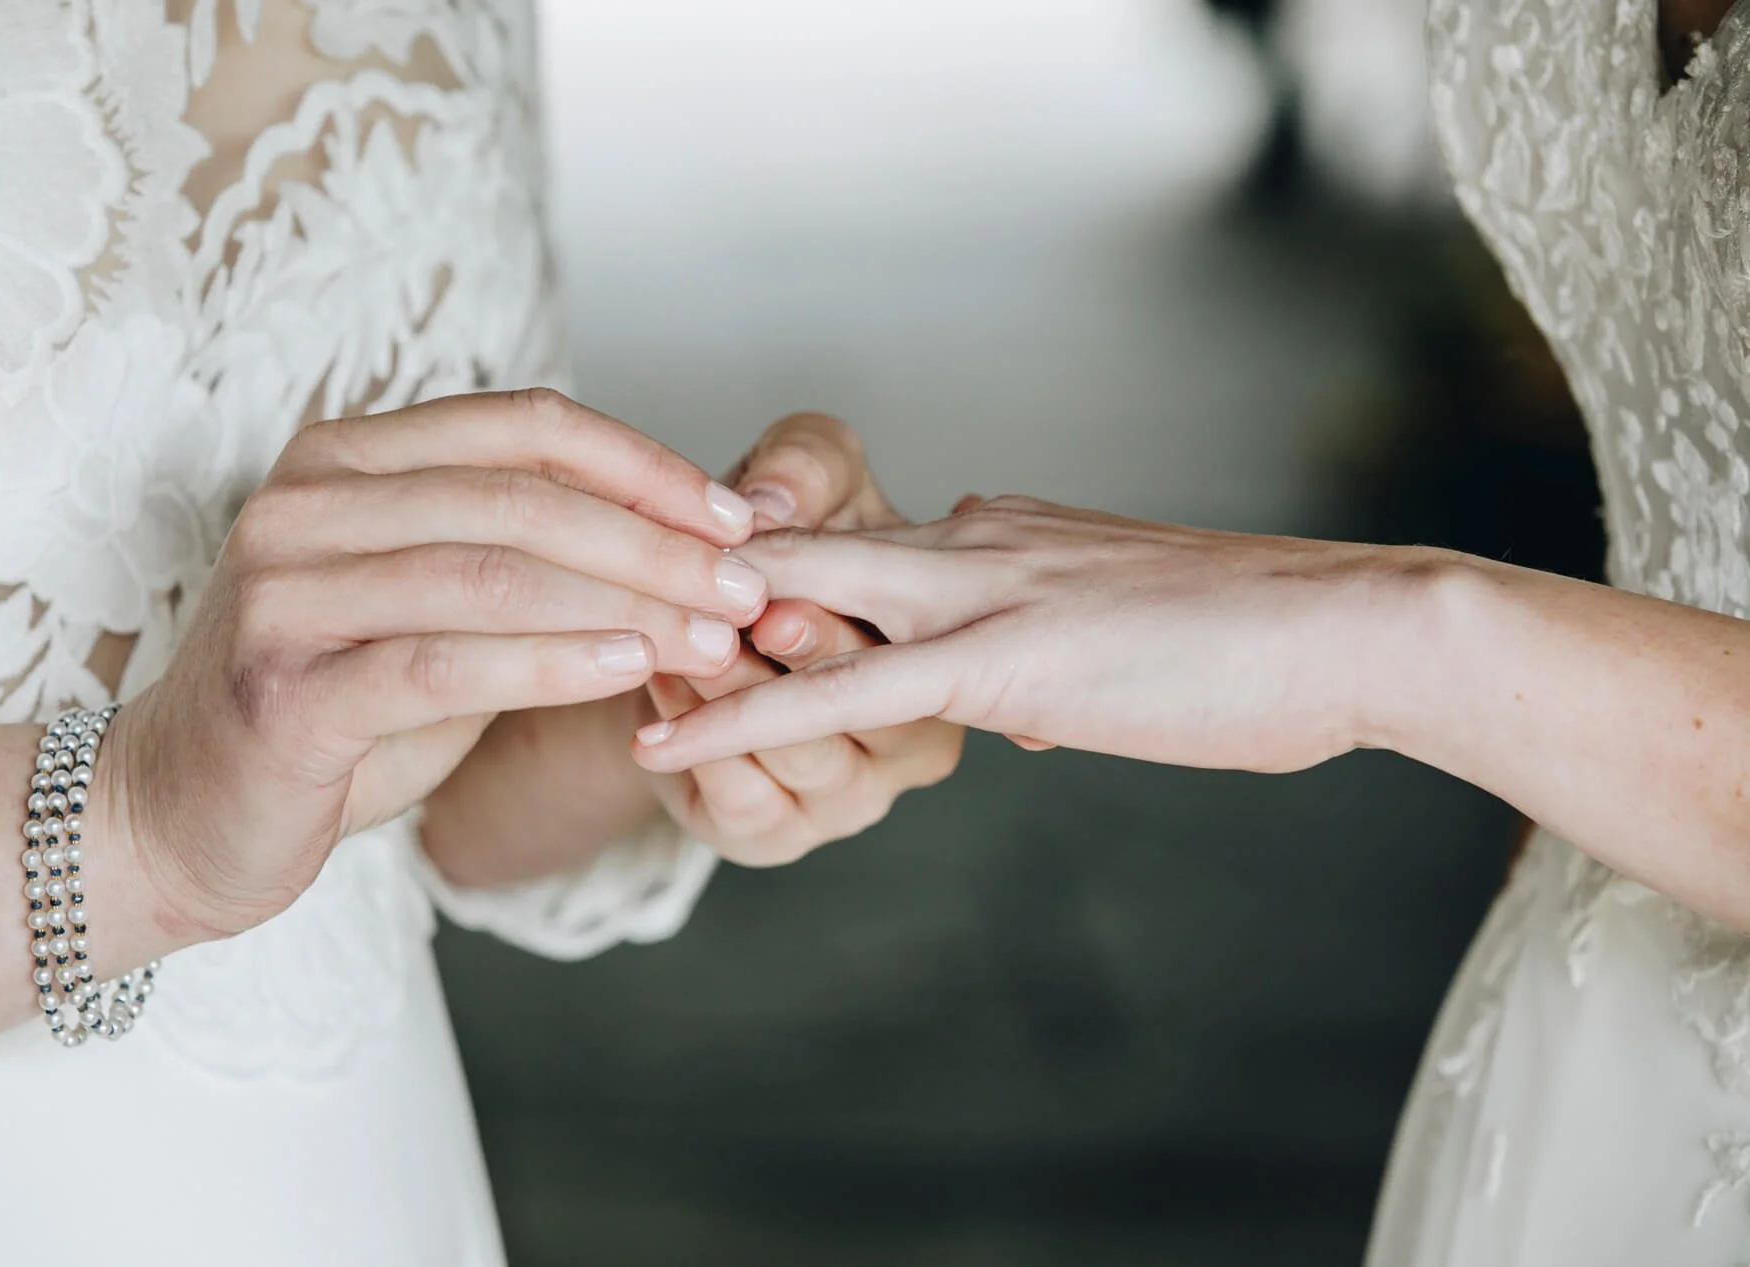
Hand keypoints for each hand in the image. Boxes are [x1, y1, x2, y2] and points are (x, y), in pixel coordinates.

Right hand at [99, 389, 766, 936]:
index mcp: (348, 460)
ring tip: (716, 638)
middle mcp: (305, 503)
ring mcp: (285, 592)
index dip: (644, 464)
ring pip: (491, 573)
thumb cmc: (338, 706)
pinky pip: (443, 662)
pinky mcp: (282, 690)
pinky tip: (627, 668)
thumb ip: (533, 560)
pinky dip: (549, 661)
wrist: (186, 813)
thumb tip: (698, 544)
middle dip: (655, 541)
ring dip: (625, 603)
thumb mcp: (442, 612)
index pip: (523, 426)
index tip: (738, 517)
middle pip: (519, 496)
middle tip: (748, 587)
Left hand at [631, 495, 1403, 775]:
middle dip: (698, 584)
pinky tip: (664, 743)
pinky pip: (841, 688)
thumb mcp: (1129, 644)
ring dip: (695, 639)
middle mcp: (977, 537)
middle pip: (799, 549)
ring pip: (799, 603)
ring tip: (591, 668)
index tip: (682, 596)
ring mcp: (985, 589)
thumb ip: (1053, 658)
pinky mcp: (1001, 660)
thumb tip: (1023, 706)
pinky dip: (742, 715)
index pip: (855, 542)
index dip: (761, 568)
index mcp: (1005, 531)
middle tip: (594, 607)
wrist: (1354, 629)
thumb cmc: (1261, 644)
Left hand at [641, 414, 964, 864]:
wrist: (683, 644)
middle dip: (800, 658)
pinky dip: (703, 745)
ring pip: (805, 755)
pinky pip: (749, 800)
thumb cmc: (767, 557)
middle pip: (865, 706)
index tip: (787, 582)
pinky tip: (662, 689)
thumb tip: (773, 494)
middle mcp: (914, 735)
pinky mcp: (779, 833)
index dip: (843, 606)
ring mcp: (850, 794)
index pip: (910, 637)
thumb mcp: (802, 480)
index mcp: (943, 651)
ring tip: (684, 647)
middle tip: (749, 622)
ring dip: (738, 698)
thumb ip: (806, 466)